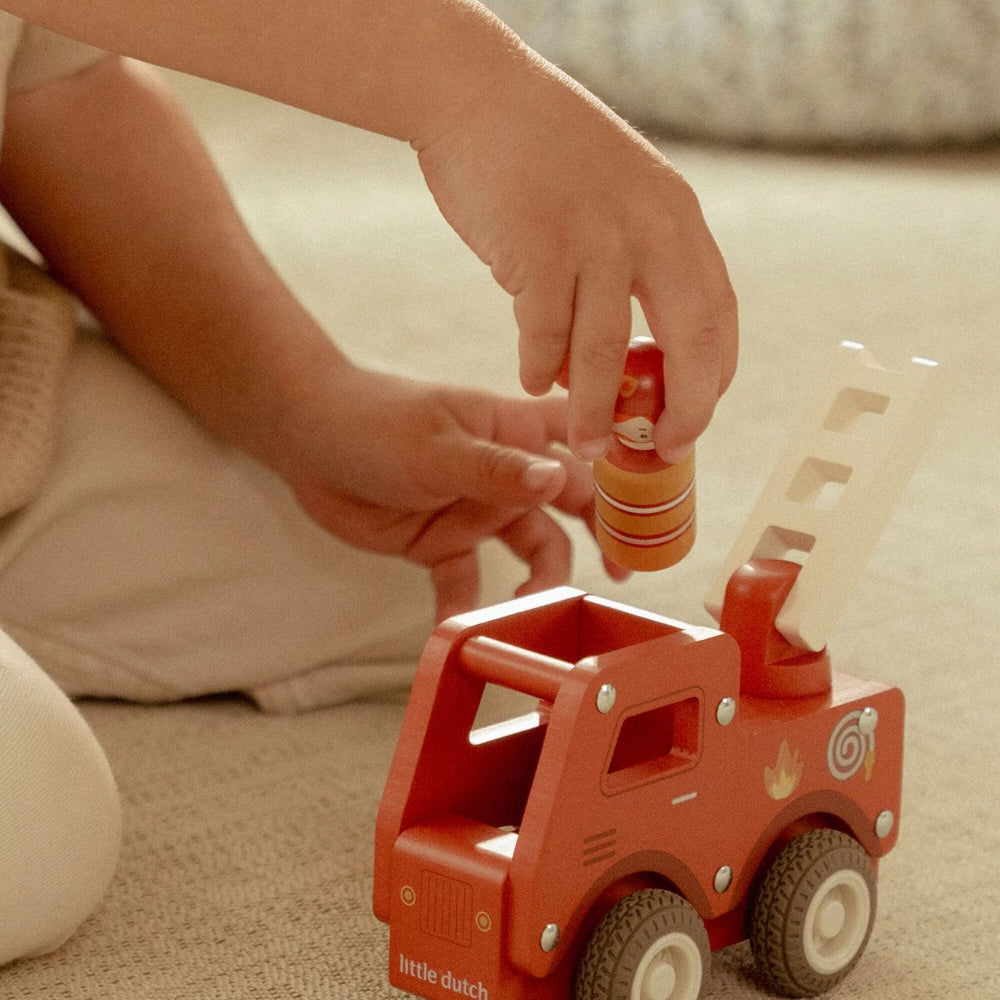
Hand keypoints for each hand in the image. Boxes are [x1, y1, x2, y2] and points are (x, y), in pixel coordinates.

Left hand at [280, 365, 627, 620]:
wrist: (306, 439)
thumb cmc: (376, 420)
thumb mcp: (439, 446)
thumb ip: (498, 470)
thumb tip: (559, 481)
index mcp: (517, 432)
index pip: (588, 444)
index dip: (627, 468)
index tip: (660, 505)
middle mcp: (509, 474)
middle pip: (573, 506)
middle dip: (604, 537)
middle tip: (626, 575)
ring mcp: (478, 511)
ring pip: (532, 551)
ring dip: (540, 582)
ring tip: (533, 610)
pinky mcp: (443, 545)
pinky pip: (467, 583)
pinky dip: (468, 608)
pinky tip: (463, 631)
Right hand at [415, 51, 737, 462]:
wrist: (478, 95)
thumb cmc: (546, 155)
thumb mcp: (620, 196)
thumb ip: (638, 262)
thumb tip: (632, 354)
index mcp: (677, 219)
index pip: (719, 317)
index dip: (712, 380)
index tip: (693, 420)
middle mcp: (649, 228)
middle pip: (688, 343)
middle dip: (681, 410)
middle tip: (663, 451)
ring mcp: (594, 237)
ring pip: (605, 353)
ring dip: (594, 409)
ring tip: (585, 443)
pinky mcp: (538, 247)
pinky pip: (544, 333)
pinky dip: (538, 366)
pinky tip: (531, 381)